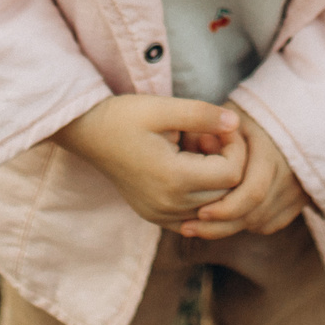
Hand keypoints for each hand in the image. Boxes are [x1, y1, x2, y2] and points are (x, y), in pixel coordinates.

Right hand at [53, 96, 246, 228]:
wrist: (89, 134)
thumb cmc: (125, 116)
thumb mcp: (163, 108)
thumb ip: (202, 115)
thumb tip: (236, 123)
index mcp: (173, 179)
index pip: (232, 175)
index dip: (235, 149)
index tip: (219, 128)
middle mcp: (169, 205)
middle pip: (227, 193)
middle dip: (227, 163)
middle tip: (206, 136)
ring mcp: (161, 215)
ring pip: (214, 206)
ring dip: (214, 179)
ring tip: (195, 149)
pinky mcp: (155, 217)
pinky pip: (195, 215)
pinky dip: (201, 194)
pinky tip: (187, 167)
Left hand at [180, 106, 306, 238]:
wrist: (295, 119)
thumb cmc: (250, 119)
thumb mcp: (228, 119)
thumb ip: (210, 129)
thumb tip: (198, 146)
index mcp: (271, 150)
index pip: (252, 192)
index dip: (225, 208)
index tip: (199, 212)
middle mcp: (289, 171)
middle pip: (255, 213)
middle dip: (221, 226)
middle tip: (190, 228)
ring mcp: (298, 188)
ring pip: (262, 222)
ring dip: (232, 227)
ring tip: (202, 225)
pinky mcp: (300, 199)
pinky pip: (272, 223)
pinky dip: (249, 224)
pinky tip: (229, 218)